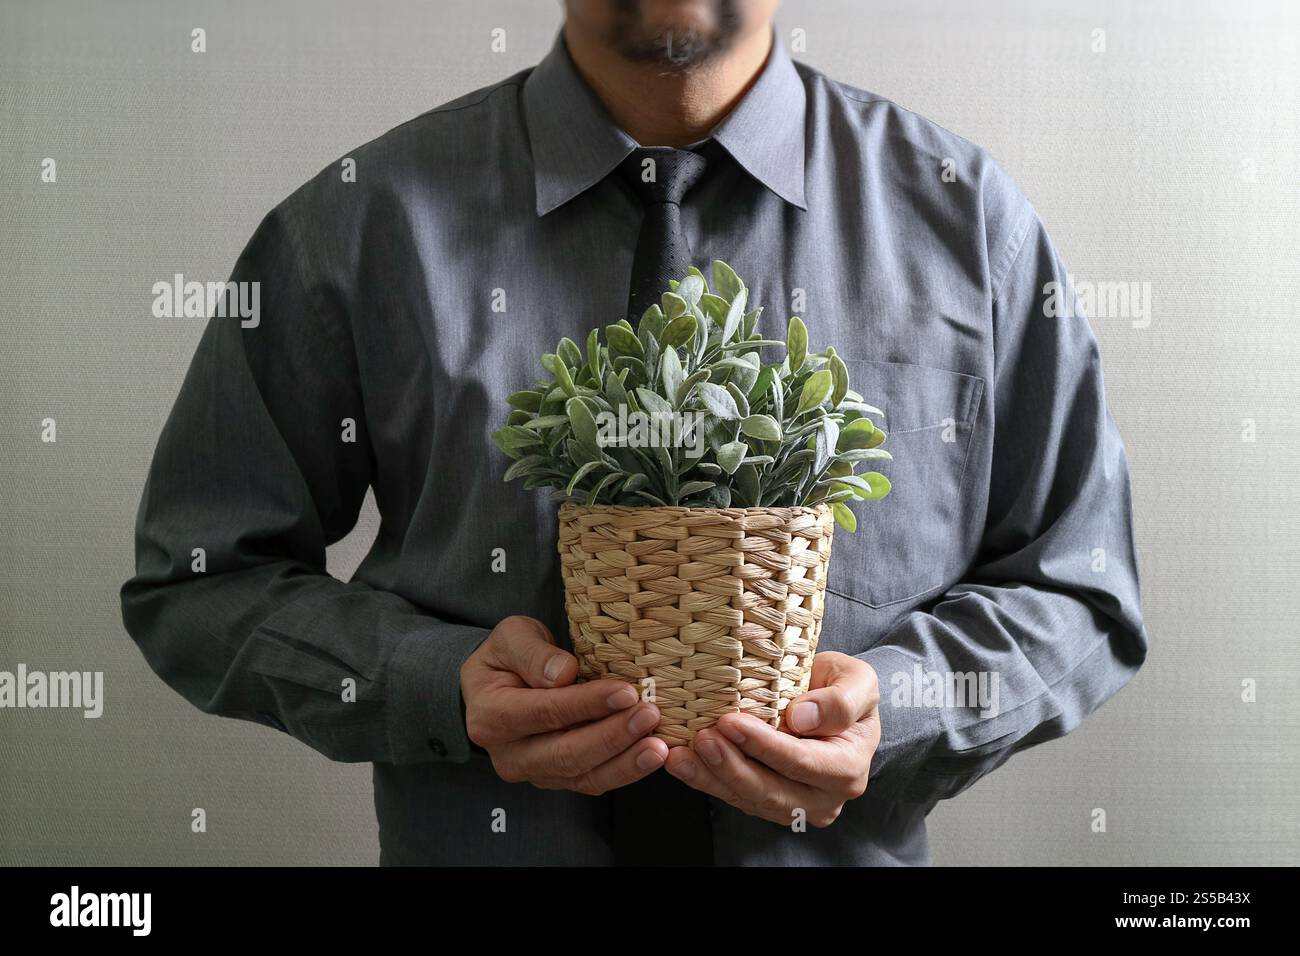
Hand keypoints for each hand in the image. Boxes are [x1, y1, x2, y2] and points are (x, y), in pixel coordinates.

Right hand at [461, 615, 667, 793]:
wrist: (496, 688)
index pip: (544, 713)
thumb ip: (532, 653)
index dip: (586, 705)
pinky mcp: (557, 779)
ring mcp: (534, 771)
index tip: (625, 692)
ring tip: (658, 746)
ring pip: (583, 776)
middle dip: (612, 737)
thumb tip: (563, 674)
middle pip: (565, 754)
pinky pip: (593, 781)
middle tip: (650, 716)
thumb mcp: (511, 638)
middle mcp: (509, 754)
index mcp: (490, 716)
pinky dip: (624, 770)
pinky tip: (651, 755)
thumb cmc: (506, 658)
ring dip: (624, 762)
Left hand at [664, 652, 879, 827]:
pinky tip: (681, 762)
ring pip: (748, 798)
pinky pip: (734, 796)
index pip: (802, 761)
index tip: (731, 722)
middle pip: (771, 790)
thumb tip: (802, 718)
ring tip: (682, 755)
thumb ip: (840, 701)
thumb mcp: (858, 681)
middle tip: (702, 739)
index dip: (765, 745)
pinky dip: (705, 780)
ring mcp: (794, 806)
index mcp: (848, 768)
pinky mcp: (767, 803)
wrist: (833, 702)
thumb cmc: (845, 688)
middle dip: (731, 766)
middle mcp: (824, 797)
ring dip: (711, 778)